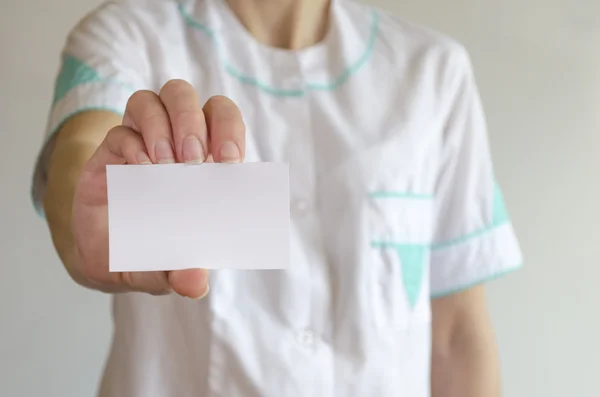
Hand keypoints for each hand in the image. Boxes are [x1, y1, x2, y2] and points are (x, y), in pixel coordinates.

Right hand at [71, 80, 245, 297]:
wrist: (105, 257)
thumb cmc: (151, 250)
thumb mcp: (167, 268)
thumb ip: (182, 272)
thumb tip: (196, 283)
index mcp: (202, 159)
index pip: (222, 120)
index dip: (229, 129)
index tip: (230, 161)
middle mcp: (171, 141)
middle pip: (184, 96)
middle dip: (193, 120)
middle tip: (194, 159)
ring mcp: (139, 142)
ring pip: (151, 101)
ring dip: (162, 127)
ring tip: (166, 165)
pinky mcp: (108, 153)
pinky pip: (119, 131)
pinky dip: (132, 146)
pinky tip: (141, 170)